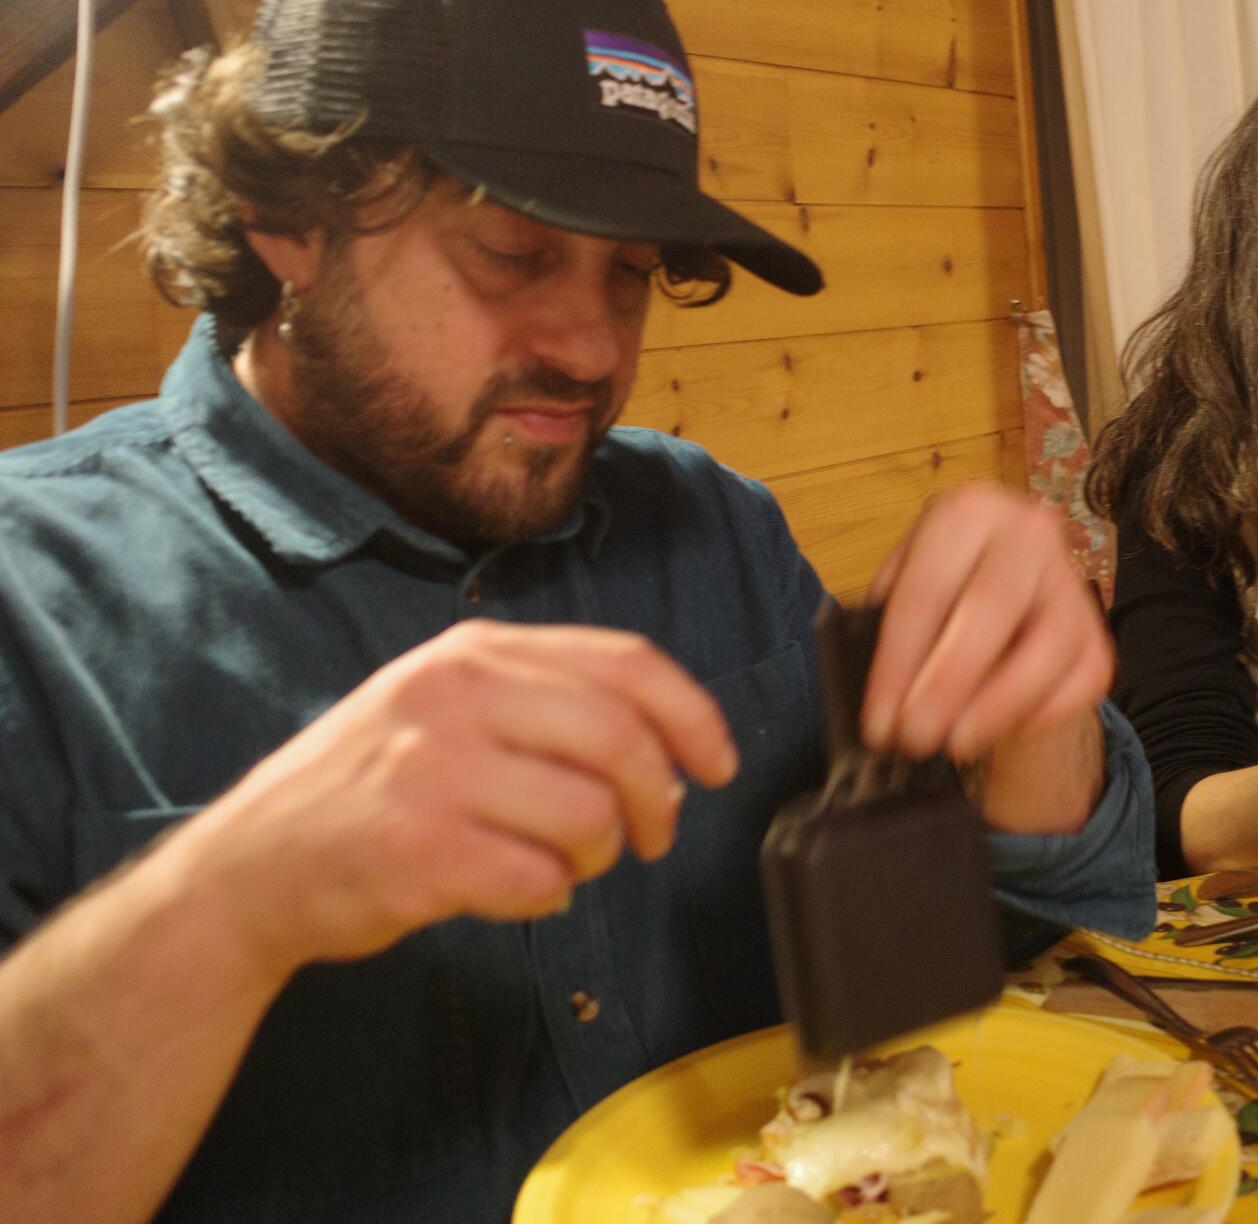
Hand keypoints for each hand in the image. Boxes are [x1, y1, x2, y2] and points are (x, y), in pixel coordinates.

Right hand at [176, 621, 735, 976]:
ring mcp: (431, 772)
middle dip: (659, 799)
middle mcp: (453, 696)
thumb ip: (547, 702)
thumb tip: (670, 745)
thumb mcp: (445, 706)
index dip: (693, 716)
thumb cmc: (369, 789)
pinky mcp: (417, 852)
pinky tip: (512, 888)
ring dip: (597, 855)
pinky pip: (541, 879)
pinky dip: (547, 895)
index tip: (718, 764)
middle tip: (653, 836)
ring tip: (560, 861)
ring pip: (590, 814)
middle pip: (622, 738)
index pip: (626, 663)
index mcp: (473, 651)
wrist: (249, 869)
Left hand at [861, 487, 1109, 831]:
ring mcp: (1071, 583)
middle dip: (948, 683)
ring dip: (996, 707)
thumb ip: (887, 631)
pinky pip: (1080, 682)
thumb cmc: (941, 591)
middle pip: (993, 607)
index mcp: (967, 512)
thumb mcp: (903, 590)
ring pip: (1047, 648)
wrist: (1008, 592)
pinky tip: (999, 734)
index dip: (899, 661)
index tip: (878, 721)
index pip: (927, 588)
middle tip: (915, 738)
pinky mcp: (1097, 636)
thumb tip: (881, 700)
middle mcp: (1028, 532)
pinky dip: (1039, 716)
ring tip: (955, 745)